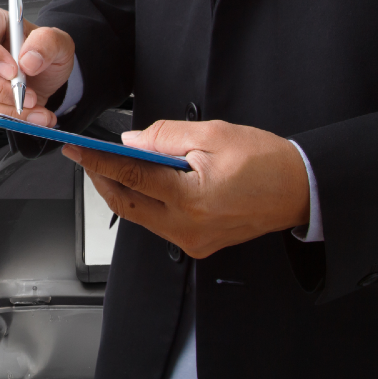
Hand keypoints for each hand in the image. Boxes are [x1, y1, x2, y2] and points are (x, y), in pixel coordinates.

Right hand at [0, 4, 74, 126]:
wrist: (41, 74)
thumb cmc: (42, 51)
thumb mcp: (57, 42)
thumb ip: (47, 43)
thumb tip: (28, 61)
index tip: (13, 72)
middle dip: (1, 90)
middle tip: (30, 97)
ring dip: (7, 109)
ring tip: (37, 110)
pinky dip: (6, 117)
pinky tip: (29, 116)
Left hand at [63, 119, 309, 257]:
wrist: (302, 190)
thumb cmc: (266, 161)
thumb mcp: (213, 134)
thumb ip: (165, 137)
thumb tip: (131, 142)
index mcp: (191, 198)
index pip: (130, 177)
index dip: (98, 161)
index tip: (75, 149)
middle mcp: (188, 227)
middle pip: (127, 203)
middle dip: (102, 179)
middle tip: (86, 157)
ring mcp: (193, 240)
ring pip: (140, 216)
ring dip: (122, 190)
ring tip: (109, 165)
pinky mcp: (199, 244)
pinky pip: (159, 223)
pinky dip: (145, 201)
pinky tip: (140, 182)